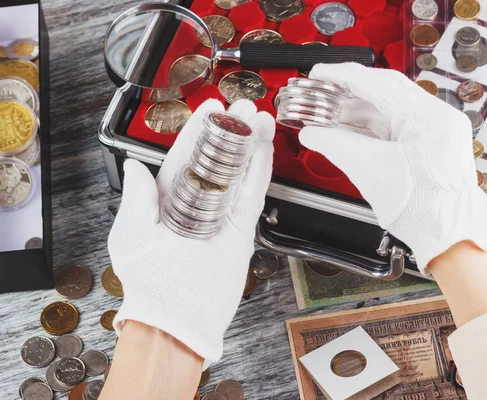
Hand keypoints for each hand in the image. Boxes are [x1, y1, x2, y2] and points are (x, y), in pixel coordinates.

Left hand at [107, 99, 274, 364]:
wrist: (177, 318)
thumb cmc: (149, 282)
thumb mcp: (130, 234)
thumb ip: (135, 198)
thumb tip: (135, 167)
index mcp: (166, 202)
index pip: (184, 157)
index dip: (197, 131)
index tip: (209, 109)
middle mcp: (196, 205)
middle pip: (216, 159)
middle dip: (229, 131)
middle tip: (242, 107)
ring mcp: (221, 216)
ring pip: (238, 171)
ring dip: (249, 143)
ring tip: (260, 118)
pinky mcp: (241, 229)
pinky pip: (252, 194)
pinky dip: (260, 169)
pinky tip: (265, 147)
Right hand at [299, 63, 486, 271]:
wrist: (448, 237)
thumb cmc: (421, 211)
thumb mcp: (370, 172)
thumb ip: (336, 146)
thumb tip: (311, 133)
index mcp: (429, 119)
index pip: (379, 84)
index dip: (343, 76)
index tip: (320, 73)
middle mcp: (439, 117)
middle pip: (387, 91)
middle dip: (350, 91)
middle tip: (322, 90)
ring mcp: (439, 129)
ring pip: (392, 108)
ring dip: (360, 110)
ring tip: (330, 112)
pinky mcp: (435, 141)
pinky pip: (399, 124)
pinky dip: (373, 125)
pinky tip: (350, 127)